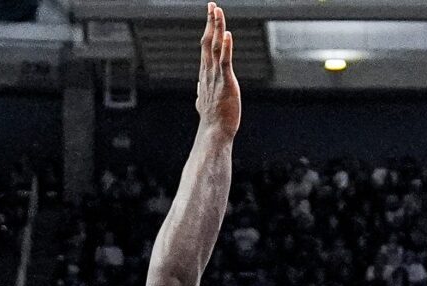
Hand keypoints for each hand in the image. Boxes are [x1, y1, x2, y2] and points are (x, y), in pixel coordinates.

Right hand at [196, 3, 240, 134]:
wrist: (214, 132)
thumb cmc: (212, 120)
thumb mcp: (204, 103)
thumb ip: (202, 93)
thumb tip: (198, 91)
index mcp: (205, 74)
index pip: (206, 47)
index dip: (209, 30)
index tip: (211, 15)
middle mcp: (208, 72)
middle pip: (208, 41)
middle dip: (211, 22)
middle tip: (212, 5)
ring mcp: (216, 76)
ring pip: (216, 47)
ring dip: (217, 28)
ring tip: (218, 11)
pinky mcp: (226, 83)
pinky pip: (225, 62)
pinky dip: (227, 47)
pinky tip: (228, 34)